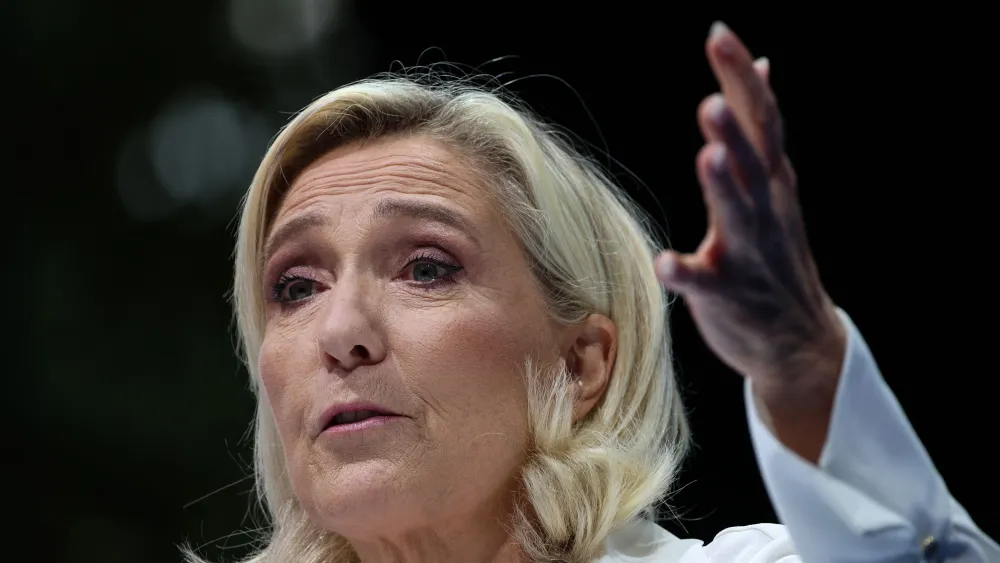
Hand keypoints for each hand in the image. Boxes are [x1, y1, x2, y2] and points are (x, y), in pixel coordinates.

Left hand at [655, 23, 846, 459]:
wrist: (798, 340)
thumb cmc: (774, 253)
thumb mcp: (774, 184)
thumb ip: (757, 128)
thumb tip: (760, 67)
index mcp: (770, 180)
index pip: (760, 118)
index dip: (741, 78)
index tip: (719, 34)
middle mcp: (763, 210)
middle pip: (752, 160)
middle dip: (734, 128)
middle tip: (712, 98)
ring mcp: (747, 253)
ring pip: (737, 215)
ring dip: (722, 186)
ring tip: (707, 154)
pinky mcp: (726, 295)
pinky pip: (704, 283)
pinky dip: (685, 272)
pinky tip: (665, 263)